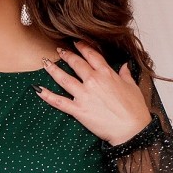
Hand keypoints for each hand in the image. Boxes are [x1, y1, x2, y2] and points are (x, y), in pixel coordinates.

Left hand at [34, 40, 152, 143]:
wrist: (131, 129)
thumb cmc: (134, 110)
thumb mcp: (132, 87)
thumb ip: (125, 74)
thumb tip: (124, 65)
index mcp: (107, 73)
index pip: (92, 55)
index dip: (82, 47)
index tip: (76, 42)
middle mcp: (93, 81)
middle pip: (76, 63)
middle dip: (66, 55)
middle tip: (59, 50)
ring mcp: (84, 95)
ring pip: (64, 78)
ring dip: (53, 70)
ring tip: (45, 63)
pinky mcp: (78, 110)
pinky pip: (59, 101)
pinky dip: (47, 96)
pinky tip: (37, 90)